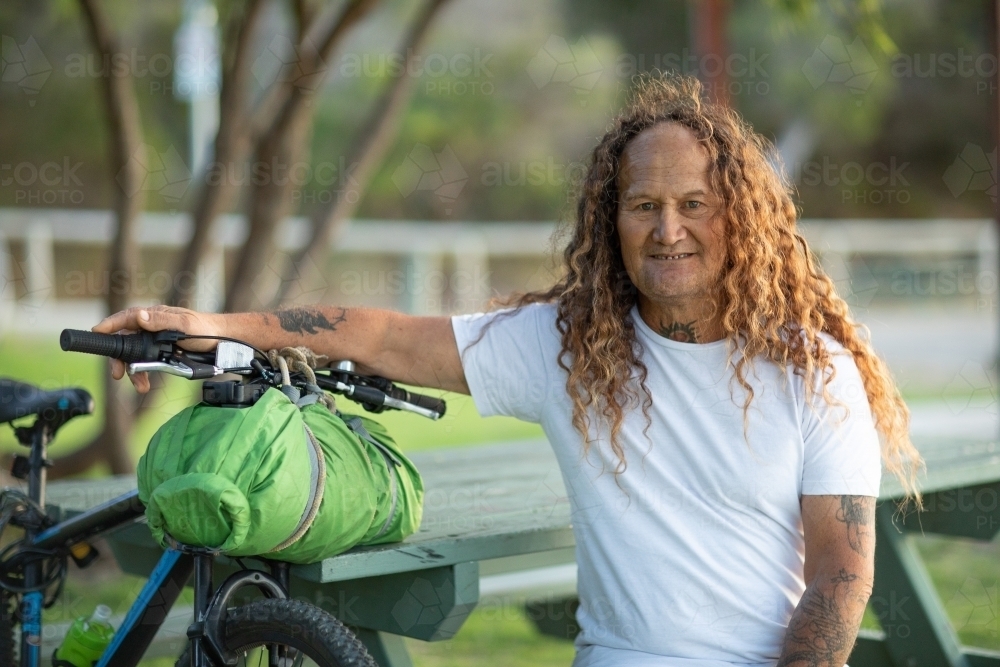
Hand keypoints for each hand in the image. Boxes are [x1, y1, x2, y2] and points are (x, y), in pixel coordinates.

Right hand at [91, 305, 223, 393]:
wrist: (223, 343)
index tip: (97, 332)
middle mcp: (152, 326)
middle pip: (126, 340)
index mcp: (155, 316)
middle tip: (117, 374)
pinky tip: (145, 384)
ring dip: (133, 370)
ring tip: (139, 386)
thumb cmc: (206, 329)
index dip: (111, 324)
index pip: (128, 318)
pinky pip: (146, 363)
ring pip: (135, 355)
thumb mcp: (184, 325)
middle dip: (120, 358)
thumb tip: (139, 317)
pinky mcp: (162, 352)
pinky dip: (143, 373)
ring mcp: (156, 340)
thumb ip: (161, 322)